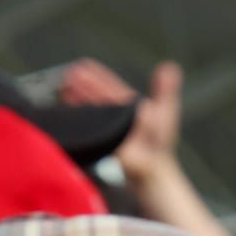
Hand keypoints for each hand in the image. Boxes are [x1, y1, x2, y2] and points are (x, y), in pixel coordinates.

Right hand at [60, 58, 182, 184]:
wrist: (154, 170)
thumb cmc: (158, 143)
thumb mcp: (165, 112)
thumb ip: (165, 90)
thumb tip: (170, 66)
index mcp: (126, 103)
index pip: (109, 87)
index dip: (97, 76)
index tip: (85, 65)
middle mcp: (113, 112)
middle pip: (96, 96)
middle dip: (83, 85)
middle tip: (72, 73)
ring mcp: (105, 126)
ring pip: (89, 109)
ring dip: (77, 97)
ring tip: (65, 87)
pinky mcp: (100, 141)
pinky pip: (88, 127)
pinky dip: (78, 115)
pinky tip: (67, 106)